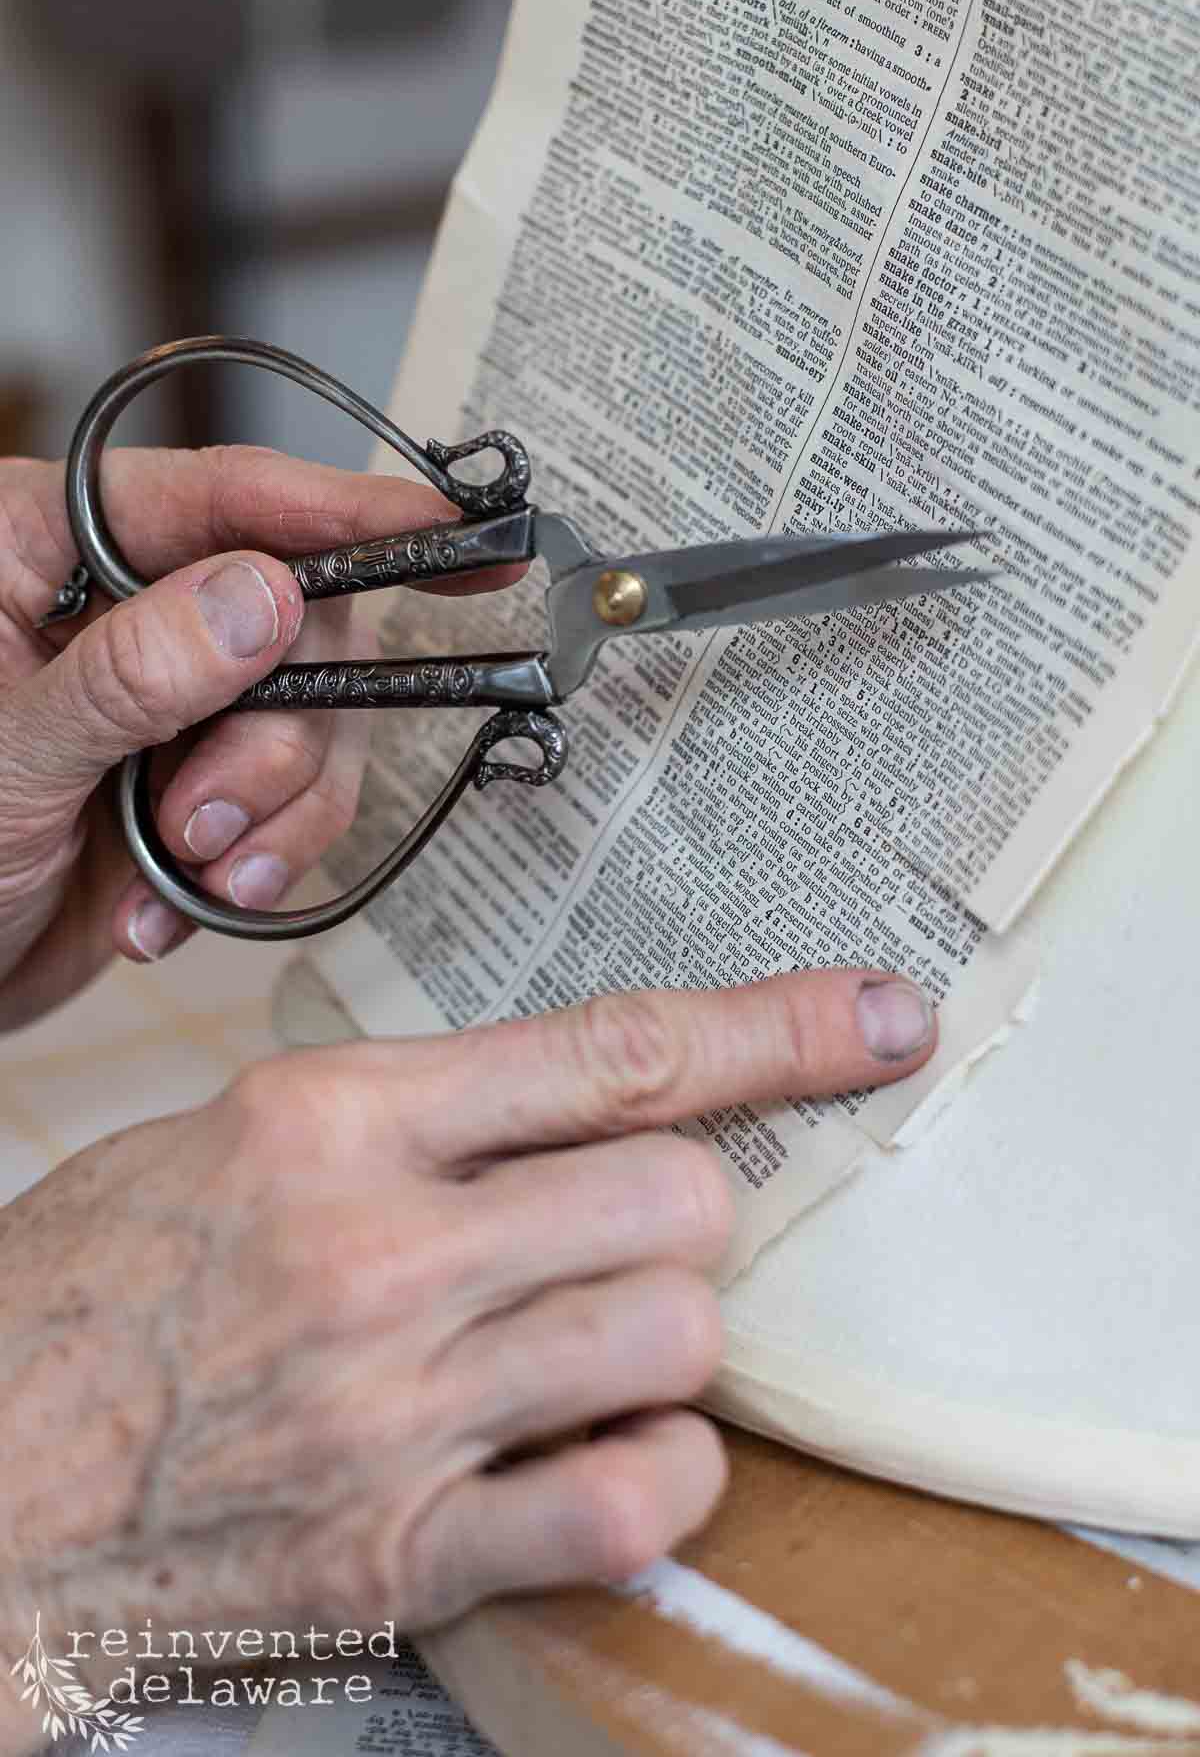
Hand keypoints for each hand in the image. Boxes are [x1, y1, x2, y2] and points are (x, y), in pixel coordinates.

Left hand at [0, 447, 522, 1031]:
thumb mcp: (9, 755)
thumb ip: (132, 673)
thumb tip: (264, 598)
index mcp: (49, 545)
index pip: (219, 496)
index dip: (341, 509)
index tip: (446, 526)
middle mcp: (130, 608)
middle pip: (299, 624)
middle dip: (274, 739)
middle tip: (203, 815)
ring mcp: (179, 701)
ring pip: (318, 723)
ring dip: (266, 815)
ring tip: (178, 870)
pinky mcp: (210, 786)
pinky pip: (299, 808)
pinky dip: (257, 866)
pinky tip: (170, 905)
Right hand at [0, 971, 932, 1747]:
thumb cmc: (79, 1301)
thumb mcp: (219, 1140)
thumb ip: (401, 1119)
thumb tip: (568, 1103)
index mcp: (331, 1124)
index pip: (609, 1051)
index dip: (774, 1028)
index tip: (874, 1018)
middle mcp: (381, 1256)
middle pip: (677, 1197)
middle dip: (684, 1207)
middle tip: (632, 1228)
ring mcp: (398, 1412)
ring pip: (673, 1336)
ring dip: (665, 1335)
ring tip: (591, 1340)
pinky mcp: (402, 1554)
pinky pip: (628, 1502)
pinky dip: (656, 1473)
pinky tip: (602, 1450)